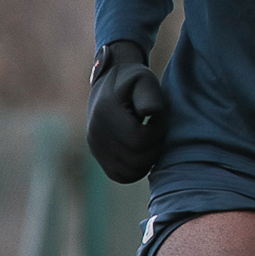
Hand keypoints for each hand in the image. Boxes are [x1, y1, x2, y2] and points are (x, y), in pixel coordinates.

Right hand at [86, 41, 167, 182]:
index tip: (159, 116)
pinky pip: (121, 175)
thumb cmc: (134, 81)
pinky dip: (138, 168)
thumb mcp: (145, 80)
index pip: (139, 139)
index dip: (157, 131)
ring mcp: (95, 147)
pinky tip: (144, 149)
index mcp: (105, 114)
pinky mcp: (99, 155)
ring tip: (151, 138)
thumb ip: (149, 96)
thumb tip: (148, 113)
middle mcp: (95, 134)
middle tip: (158, 129)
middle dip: (155, 147)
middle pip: (136, 159)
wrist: (110, 82)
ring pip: (130, 172)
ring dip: (148, 159)